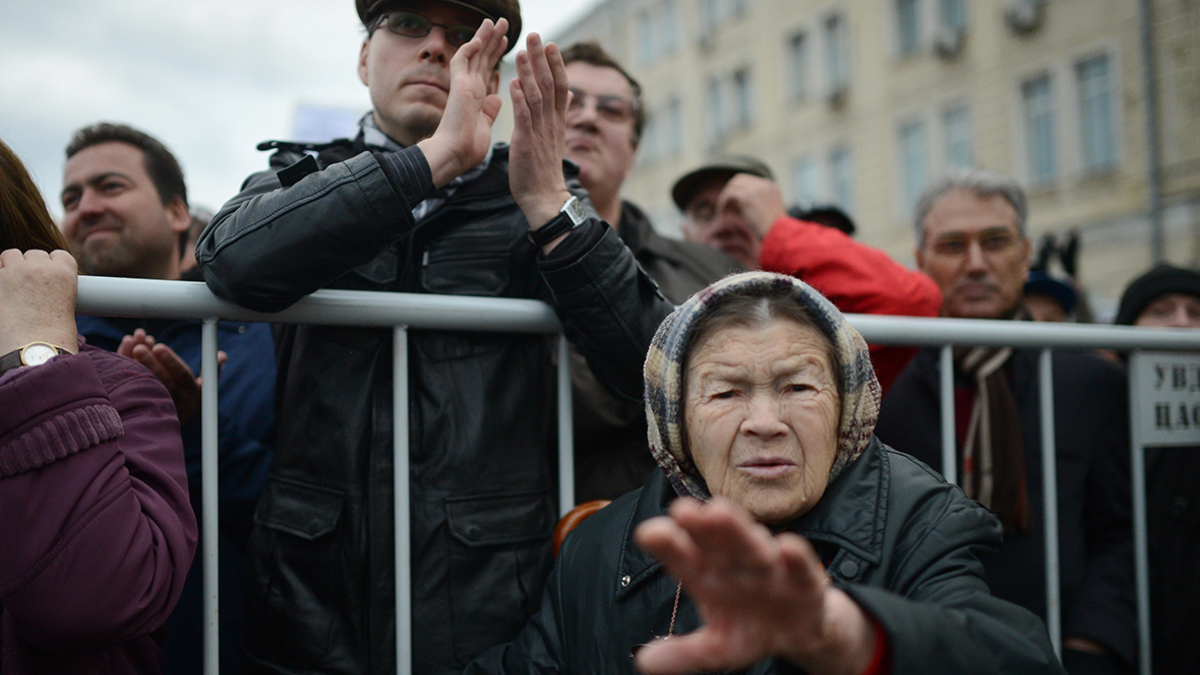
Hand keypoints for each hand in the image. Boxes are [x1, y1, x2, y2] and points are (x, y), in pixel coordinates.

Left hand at [0, 248, 78, 355]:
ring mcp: (15, 272)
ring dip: (9, 267)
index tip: (47, 280)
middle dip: (30, 267)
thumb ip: (52, 287)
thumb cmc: (52, 336)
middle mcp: (40, 267)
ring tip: (10, 288)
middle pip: (34, 254)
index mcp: (64, 272)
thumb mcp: (65, 305)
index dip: (52, 266)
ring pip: (10, 255)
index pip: (58, 255)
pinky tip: (1, 292)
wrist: (34, 349)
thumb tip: (37, 286)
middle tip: (28, 289)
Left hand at [118, 328, 226, 426]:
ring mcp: (158, 407)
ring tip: (131, 343)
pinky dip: (126, 368)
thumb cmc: (189, 400)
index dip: (170, 361)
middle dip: (150, 362)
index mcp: (194, 395)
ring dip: (136, 363)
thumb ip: (213, 371)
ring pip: (144, 385)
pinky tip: (125, 350)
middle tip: (139, 346)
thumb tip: (222, 356)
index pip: (182, 377)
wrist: (170, 428)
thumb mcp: (205, 389)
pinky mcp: (140, 409)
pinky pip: (131, 388)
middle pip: (161, 382)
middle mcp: (177, 403)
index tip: (158, 346)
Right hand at [416, 18, 508, 186]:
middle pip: (482, 58)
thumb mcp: (485, 125)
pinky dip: (470, 48)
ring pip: (473, 54)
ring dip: (484, 37)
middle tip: (503, 24)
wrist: (455, 154)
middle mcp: (470, 88)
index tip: (507, 43)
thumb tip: (496, 99)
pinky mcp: (458, 85)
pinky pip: (461, 61)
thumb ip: (489, 110)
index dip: (496, 55)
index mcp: (477, 97)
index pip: (487, 70)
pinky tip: (480, 38)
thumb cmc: (468, 148)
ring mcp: (463, 85)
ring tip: (495, 22)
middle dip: (492, 40)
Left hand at [508, 33, 573, 242]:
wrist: (544, 197)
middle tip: (536, 36)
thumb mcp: (555, 137)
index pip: (560, 85)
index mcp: (557, 121)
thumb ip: (560, 113)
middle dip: (542, 59)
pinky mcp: (526, 142)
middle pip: (550, 84)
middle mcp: (551, 122)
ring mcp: (539, 131)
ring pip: (537, 96)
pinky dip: (518, 98)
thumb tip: (571, 95)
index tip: (550, 44)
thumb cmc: (545, 169)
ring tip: (523, 52)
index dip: (556, 64)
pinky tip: (512, 82)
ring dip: (529, 72)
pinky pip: (523, 116)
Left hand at [633, 497, 875, 674]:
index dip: (667, 546)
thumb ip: (683, 653)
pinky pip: (800, 566)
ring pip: (752, 547)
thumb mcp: (716, 647)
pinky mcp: (804, 579)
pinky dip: (796, 557)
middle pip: (716, 544)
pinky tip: (787, 546)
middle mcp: (735, 565)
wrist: (800, 632)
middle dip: (701, 527)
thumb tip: (643, 662)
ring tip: (720, 512)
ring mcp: (770, 568)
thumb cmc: (750, 628)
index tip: (648, 533)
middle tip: (682, 509)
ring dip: (738, 531)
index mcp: (708, 577)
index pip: (684, 559)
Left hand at [717, 174, 786, 239]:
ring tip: (723, 212)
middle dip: (730, 191)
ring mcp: (756, 189)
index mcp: (771, 187)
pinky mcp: (748, 196)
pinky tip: (723, 216)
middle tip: (725, 206)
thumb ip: (756, 205)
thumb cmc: (774, 232)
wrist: (779, 235)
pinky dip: (723, 204)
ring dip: (725, 199)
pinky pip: (729, 194)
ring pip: (732, 186)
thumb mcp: (768, 214)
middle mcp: (764, 184)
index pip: (750, 181)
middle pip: (739, 179)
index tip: (732, 204)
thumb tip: (738, 206)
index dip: (739, 191)